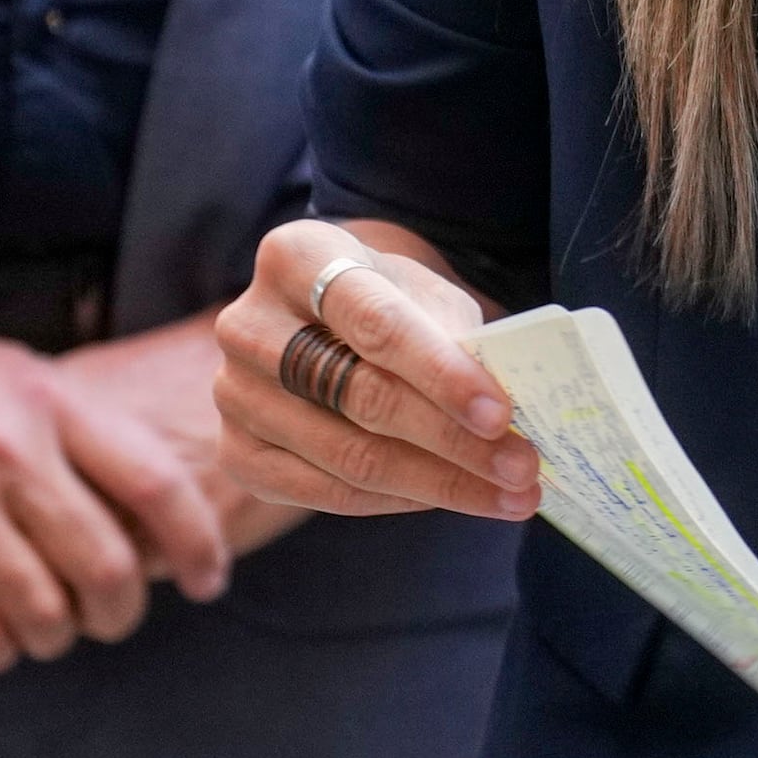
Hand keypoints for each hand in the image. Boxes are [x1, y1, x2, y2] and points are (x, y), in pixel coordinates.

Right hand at [0, 290, 166, 672]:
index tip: (214, 576)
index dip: (198, 541)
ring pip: (43, 612)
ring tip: (50, 629)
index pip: (156, 483)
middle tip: (117, 618)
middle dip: (124, 610)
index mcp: (50, 403)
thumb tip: (144, 492)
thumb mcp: (8, 374)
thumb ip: (73, 431)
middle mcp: (11, 457)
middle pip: (108, 565)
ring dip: (55, 636)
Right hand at [215, 219, 544, 525]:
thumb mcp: (424, 295)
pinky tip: (448, 498)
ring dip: (439, 484)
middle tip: (524, 468)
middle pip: (363, 398)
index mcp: (297, 256)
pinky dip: (397, 502)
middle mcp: (248, 323)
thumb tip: (505, 415)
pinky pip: (326, 494)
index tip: (502, 416)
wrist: (322, 318)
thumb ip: (457, 340)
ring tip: (509, 495)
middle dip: (455, 443)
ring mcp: (233, 393)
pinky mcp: (235, 452)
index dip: (443, 374)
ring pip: (349, 457)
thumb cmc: (387, 301)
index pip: (377, 324)